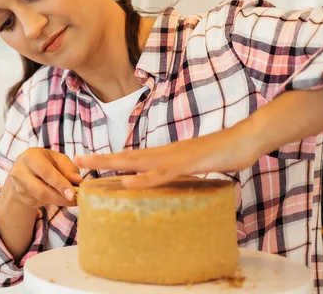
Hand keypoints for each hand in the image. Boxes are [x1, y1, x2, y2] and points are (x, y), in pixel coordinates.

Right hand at [6, 148, 82, 207]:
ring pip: (41, 200)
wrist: (24, 169)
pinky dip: (53, 202)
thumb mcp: (57, 158)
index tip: (73, 194)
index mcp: (30, 157)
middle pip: (41, 191)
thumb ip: (68, 168)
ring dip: (59, 201)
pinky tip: (60, 197)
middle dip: (61, 198)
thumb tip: (78, 181)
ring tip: (73, 199)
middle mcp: (20, 172)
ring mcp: (19, 187)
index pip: (46, 172)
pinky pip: (40, 204)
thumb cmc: (44, 161)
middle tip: (76, 200)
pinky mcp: (22, 198)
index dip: (60, 184)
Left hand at [74, 124, 258, 188]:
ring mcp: (174, 158)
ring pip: (136, 163)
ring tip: (87, 167)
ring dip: (110, 164)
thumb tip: (173, 180)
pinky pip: (161, 174)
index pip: (133, 158)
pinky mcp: (187, 164)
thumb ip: (183, 172)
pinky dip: (143, 179)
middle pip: (126, 157)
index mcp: (165, 155)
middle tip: (76, 161)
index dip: (111, 161)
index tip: (92, 165)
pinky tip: (127, 182)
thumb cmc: (224, 152)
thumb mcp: (198, 166)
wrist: (246, 139)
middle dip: (100, 160)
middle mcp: (164, 154)